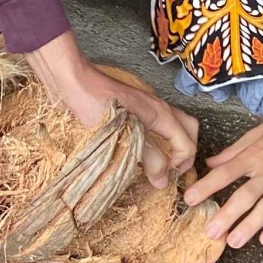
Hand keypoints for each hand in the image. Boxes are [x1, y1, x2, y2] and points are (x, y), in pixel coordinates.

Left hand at [28, 33, 198, 186]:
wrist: (73, 82)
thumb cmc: (96, 105)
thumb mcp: (126, 136)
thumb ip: (149, 158)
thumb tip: (163, 180)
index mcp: (161, 114)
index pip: (187, 144)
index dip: (179, 165)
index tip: (160, 178)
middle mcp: (158, 108)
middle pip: (189, 129)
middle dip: (186, 152)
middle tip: (173, 170)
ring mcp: (146, 106)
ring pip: (173, 126)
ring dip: (172, 145)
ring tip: (158, 164)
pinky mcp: (133, 108)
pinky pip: (156, 124)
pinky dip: (157, 139)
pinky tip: (140, 151)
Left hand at [184, 102, 262, 248]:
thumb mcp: (257, 132)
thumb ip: (233, 151)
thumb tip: (210, 162)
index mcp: (253, 155)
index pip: (225, 173)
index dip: (206, 186)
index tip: (189, 199)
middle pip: (244, 196)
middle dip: (226, 215)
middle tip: (210, 232)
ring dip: (249, 226)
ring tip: (234, 241)